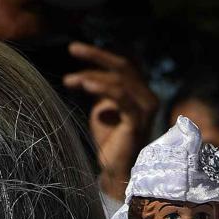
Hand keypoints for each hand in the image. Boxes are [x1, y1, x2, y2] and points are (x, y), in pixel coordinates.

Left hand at [61, 42, 158, 203]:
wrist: (115, 170)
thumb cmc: (109, 140)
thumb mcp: (103, 107)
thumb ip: (102, 88)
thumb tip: (88, 71)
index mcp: (141, 93)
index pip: (122, 66)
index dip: (100, 56)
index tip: (75, 50)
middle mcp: (148, 98)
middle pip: (123, 67)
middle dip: (96, 56)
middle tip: (72, 48)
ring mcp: (145, 110)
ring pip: (120, 80)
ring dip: (92, 75)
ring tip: (70, 80)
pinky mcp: (137, 121)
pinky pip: (121, 97)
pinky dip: (103, 88)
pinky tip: (85, 84)